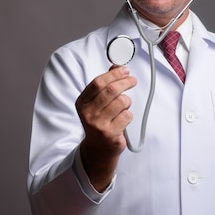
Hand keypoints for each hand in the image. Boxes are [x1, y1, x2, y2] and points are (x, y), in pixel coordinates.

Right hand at [75, 66, 136, 189]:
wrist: (98, 148)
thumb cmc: (98, 121)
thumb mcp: (95, 102)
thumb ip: (104, 84)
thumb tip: (115, 66)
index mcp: (82, 103)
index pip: (97, 83)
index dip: (113, 74)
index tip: (124, 70)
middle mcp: (88, 113)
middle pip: (112, 90)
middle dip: (125, 82)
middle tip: (132, 80)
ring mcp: (98, 125)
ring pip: (122, 102)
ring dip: (127, 101)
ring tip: (124, 106)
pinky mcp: (110, 134)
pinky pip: (127, 116)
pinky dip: (128, 115)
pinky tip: (122, 119)